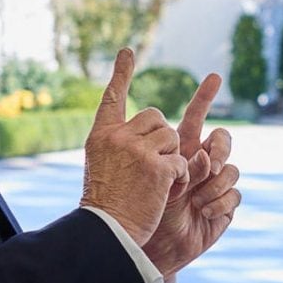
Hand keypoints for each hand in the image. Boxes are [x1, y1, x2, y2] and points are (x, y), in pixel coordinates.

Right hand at [81, 48, 188, 244]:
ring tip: (157, 181)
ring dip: (172, 158)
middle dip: (162, 137)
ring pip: (172, 137)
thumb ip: (119, 145)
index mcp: (100, 136)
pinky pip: (182, 162)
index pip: (112, 98)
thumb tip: (150, 129)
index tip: (127, 52)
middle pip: (155, 117)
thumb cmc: (105, 205)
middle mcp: (118, 137)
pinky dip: (180, 178)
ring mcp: (139, 150)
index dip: (121, 74)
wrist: (107, 231)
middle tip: (153, 163)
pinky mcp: (159, 167)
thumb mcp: (101, 166)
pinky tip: (165, 191)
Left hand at [141, 71, 241, 276]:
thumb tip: (201, 153)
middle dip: (221, 148)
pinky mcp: (225, 207)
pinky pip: (235, 195)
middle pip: (223, 140)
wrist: (149, 243)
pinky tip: (202, 212)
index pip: (195, 117)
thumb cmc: (139, 208)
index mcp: (180, 150)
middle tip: (209, 161)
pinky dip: (219, 203)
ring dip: (214, 184)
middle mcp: (200, 163)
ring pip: (231, 170)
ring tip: (195, 200)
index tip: (214, 76)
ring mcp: (214, 184)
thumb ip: (169, 158)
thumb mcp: (147, 175)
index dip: (204, 96)